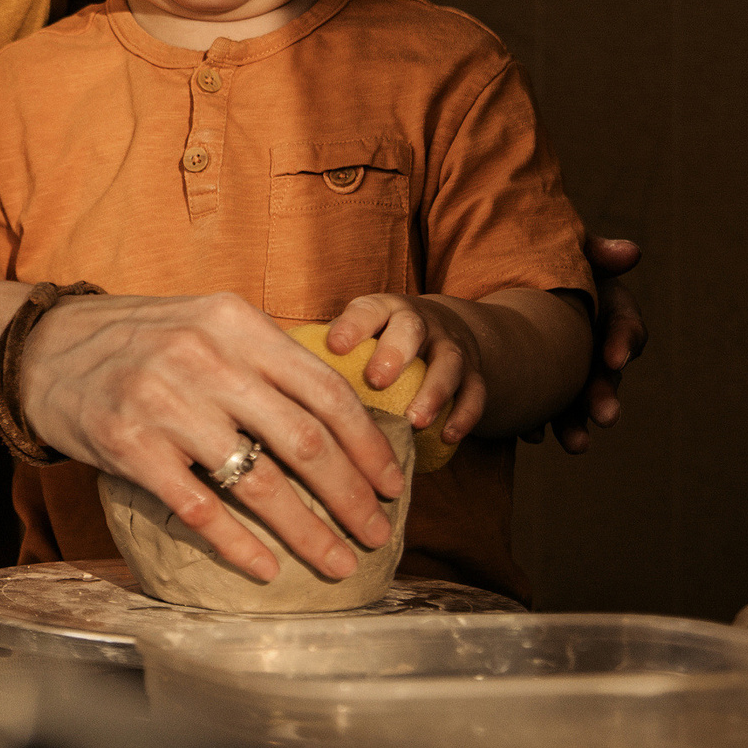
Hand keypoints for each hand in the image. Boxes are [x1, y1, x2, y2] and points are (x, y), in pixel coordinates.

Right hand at [16, 292, 405, 584]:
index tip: (390, 486)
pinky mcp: (127, 445)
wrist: (38, 349)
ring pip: (258, 482)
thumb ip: (264, 356)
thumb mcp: (203, 323)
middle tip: (375, 534)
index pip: (323, 390)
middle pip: (303, 441)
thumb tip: (344, 412)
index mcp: (234, 323)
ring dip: (307, 532)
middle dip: (350, 497)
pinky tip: (265, 569)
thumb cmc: (134, 341)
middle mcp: (203, 357)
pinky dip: (239, 546)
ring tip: (334, 563)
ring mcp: (162, 402)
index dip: (367, 445)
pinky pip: (198, 508)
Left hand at [320, 293, 485, 446]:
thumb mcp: (364, 331)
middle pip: (410, 329)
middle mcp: (420, 322)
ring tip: (415, 421)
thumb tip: (269, 377)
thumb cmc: (386, 339)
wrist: (456, 331)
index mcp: (385, 310)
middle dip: (394, 353)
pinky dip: (464, 415)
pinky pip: (476, 393)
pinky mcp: (478, 374)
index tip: (334, 345)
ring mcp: (452, 346)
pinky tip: (448, 437)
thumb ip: (325, 350)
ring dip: (433, 392)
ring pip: (448, 362)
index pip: (368, 310)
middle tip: (376, 380)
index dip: (352, 326)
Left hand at [540, 238, 645, 452]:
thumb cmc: (539, 259)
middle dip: (605, 396)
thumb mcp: (566, 249)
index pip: (626, 327)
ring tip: (574, 443)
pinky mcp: (540, 386)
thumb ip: (596, 251)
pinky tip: (531, 435)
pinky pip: (543, 409)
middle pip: (606, 375)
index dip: (623, 342)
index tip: (613, 357)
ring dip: (578, 424)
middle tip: (604, 415)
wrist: (495, 274)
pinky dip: (538, 424)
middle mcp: (594, 346)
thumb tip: (631, 252)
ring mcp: (569, 371)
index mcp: (607, 311)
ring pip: (578, 402)